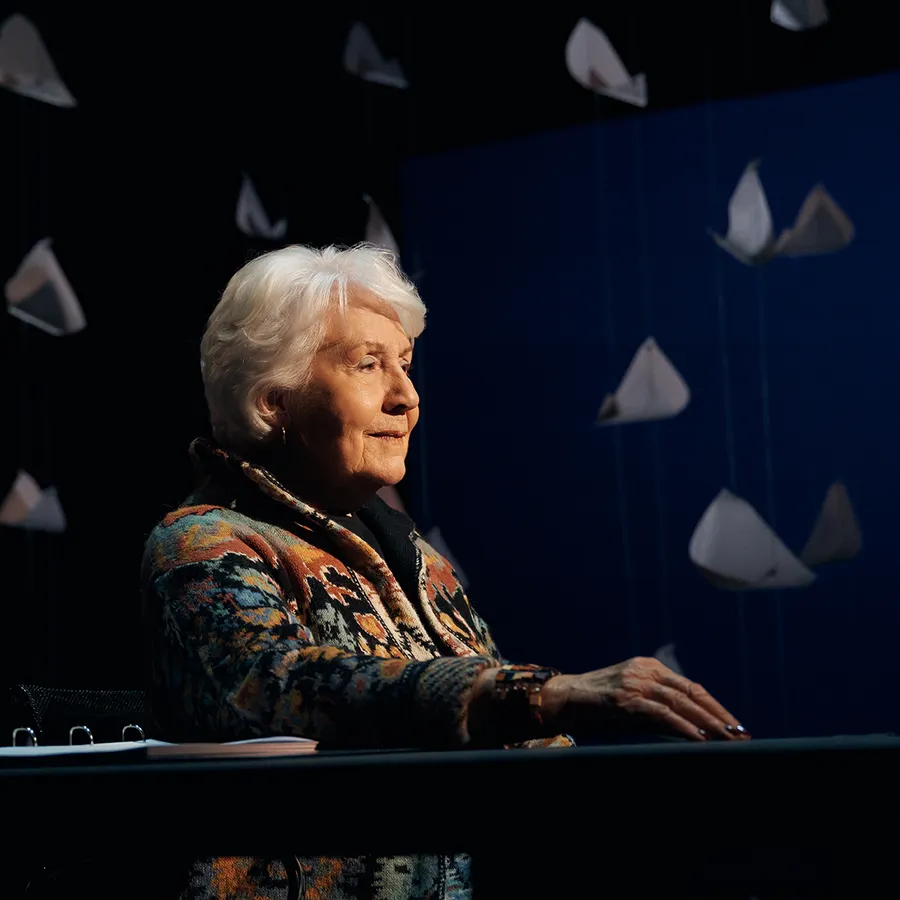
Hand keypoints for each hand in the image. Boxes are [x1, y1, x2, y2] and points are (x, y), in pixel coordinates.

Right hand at [540, 657, 748, 741]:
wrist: (563, 699)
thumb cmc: (597, 705)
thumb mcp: (633, 701)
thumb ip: (658, 707)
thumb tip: (692, 730)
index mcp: (649, 667)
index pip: (691, 687)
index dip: (715, 706)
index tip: (735, 725)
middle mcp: (646, 670)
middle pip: (692, 692)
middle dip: (720, 715)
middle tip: (742, 734)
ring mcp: (635, 683)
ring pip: (681, 702)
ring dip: (708, 723)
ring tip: (728, 739)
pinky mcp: (625, 699)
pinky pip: (662, 713)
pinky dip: (684, 727)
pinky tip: (700, 739)